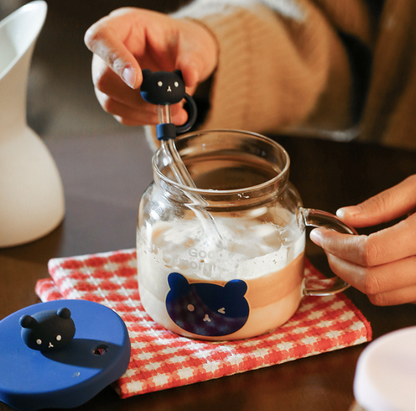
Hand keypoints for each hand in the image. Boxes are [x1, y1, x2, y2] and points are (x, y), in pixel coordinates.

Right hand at [84, 8, 217, 125]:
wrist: (186, 59)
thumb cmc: (183, 43)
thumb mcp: (195, 44)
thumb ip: (193, 59)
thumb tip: (190, 77)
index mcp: (122, 26)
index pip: (101, 39)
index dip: (115, 61)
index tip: (137, 81)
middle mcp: (109, 53)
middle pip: (103, 79)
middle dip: (136, 98)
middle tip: (164, 103)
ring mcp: (110, 78)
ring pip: (112, 102)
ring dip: (144, 113)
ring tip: (174, 111)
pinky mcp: (118, 99)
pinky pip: (124, 115)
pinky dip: (146, 120)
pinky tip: (168, 115)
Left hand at [310, 175, 415, 305]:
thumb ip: (383, 204)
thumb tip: (343, 216)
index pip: (369, 252)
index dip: (336, 245)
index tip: (320, 234)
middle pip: (372, 280)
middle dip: (340, 264)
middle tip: (327, 246)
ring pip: (383, 295)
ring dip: (355, 276)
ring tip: (343, 254)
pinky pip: (400, 297)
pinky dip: (377, 283)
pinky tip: (371, 264)